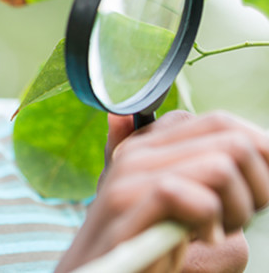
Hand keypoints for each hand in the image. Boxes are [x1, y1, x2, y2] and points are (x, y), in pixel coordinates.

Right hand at [56, 111, 268, 271]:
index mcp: (151, 144)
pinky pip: (189, 193)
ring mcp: (128, 173)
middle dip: (257, 186)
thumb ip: (205, 176)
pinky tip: (198, 241)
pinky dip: (209, 222)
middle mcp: (138, 150)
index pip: (221, 123)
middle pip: (232, 140)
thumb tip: (249, 146)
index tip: (253, 196)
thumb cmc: (148, 255)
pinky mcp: (123, 202)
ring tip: (214, 234)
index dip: (257, 157)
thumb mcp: (184, 213)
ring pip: (220, 166)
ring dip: (236, 210)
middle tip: (235, 222)